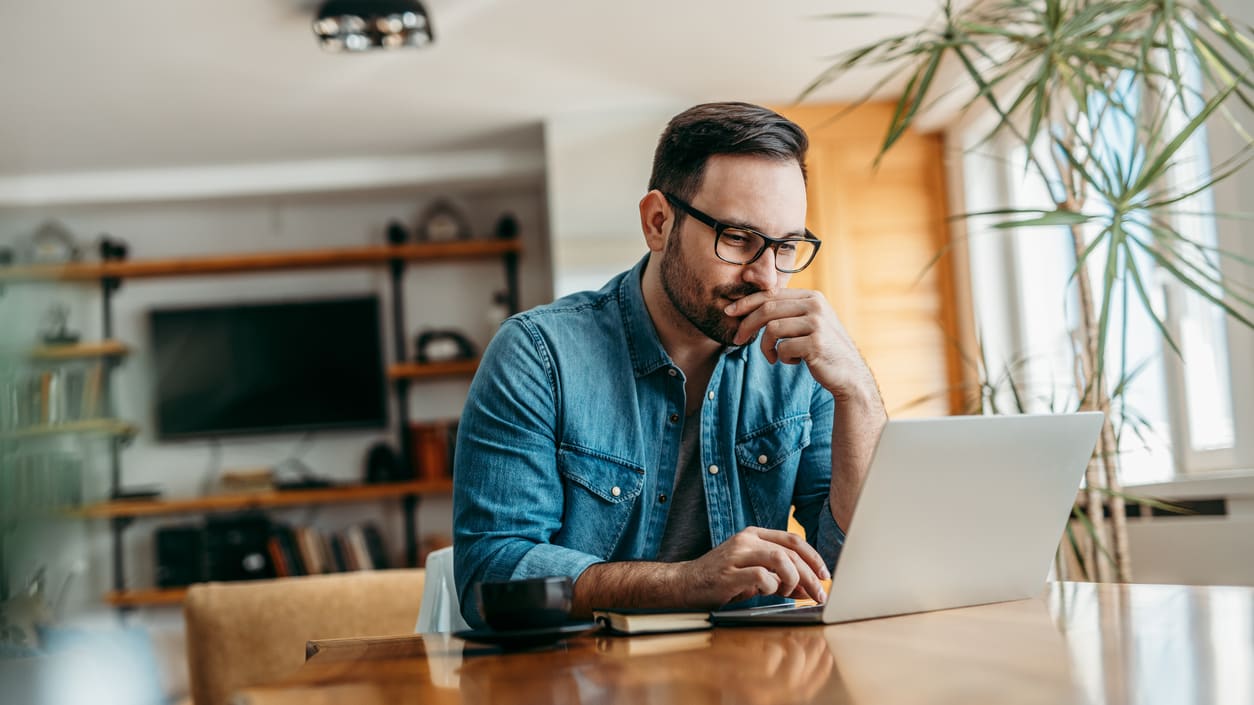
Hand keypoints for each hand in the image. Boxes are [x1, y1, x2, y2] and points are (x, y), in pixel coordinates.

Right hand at [682, 527, 829, 606]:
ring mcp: (736, 555)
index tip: (824, 575)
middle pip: (790, 552)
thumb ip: (780, 579)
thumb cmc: (720, 580)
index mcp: (753, 535)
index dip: (814, 557)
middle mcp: (746, 540)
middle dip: (810, 575)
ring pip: (780, 559)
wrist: (684, 585)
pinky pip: (762, 576)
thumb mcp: (754, 577)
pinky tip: (767, 593)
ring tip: (790, 593)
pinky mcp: (728, 573)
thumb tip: (808, 588)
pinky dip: (772, 587)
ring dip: (793, 579)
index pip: (793, 540)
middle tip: (819, 594)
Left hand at [725, 288, 877, 402]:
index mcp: (812, 297)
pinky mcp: (816, 343)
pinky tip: (793, 362)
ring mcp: (817, 323)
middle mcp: (815, 305)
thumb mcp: (808, 324)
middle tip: (737, 339)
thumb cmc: (822, 349)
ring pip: (772, 329)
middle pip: (768, 309)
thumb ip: (787, 312)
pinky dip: (782, 358)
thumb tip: (749, 306)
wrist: (849, 374)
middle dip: (747, 324)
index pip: (771, 294)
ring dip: (766, 347)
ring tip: (774, 357)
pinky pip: (783, 348)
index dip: (747, 302)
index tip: (730, 311)